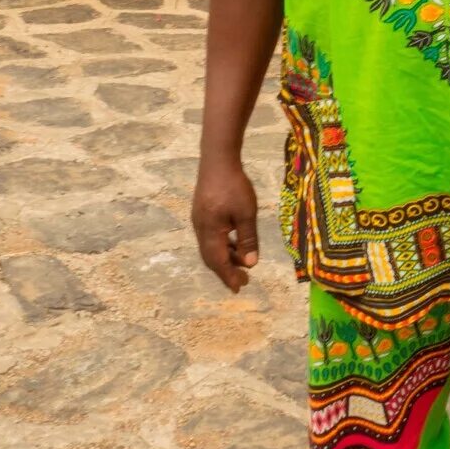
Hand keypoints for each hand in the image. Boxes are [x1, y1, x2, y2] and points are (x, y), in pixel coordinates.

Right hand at [192, 154, 261, 292]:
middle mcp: (200, 228)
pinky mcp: (201, 213)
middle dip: (226, 271)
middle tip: (243, 281)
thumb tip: (250, 263)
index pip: (218, 261)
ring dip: (225, 258)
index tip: (239, 288)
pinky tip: (234, 243)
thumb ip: (248, 239)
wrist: (217, 159)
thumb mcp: (246, 213)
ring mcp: (199, 221)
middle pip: (210, 258)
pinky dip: (222, 246)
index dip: (228, 276)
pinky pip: (210, 237)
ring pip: (210, 247)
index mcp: (210, 231)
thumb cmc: (234, 185)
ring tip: (242, 263)